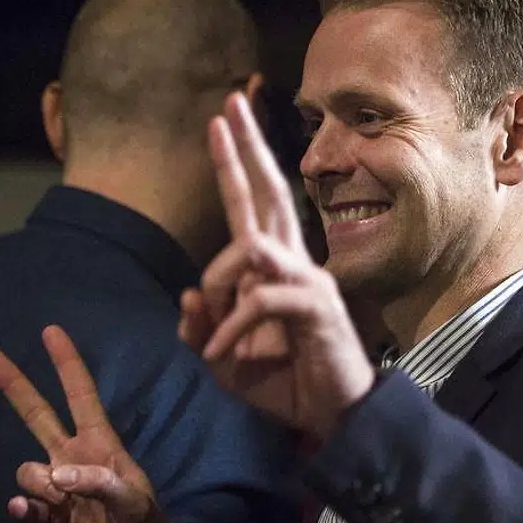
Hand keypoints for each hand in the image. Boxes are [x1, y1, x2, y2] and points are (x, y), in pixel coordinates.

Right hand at [0, 325, 191, 522]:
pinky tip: (31, 515)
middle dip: (15, 385)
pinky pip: (21, 507)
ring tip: (62, 505)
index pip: (81, 397)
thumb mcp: (136, 504)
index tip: (50, 331)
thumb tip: (57, 474)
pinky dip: (22, 509)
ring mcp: (57, 492)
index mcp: (101, 448)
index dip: (67, 365)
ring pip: (26, 469)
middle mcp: (74, 462)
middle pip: (38, 415)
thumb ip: (101, 484)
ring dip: (36, 483)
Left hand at [179, 93, 375, 439]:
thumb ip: (202, 329)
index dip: (235, 163)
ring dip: (219, 282)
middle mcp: (293, 263)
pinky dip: (231, 328)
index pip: (250, 205)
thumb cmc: (286, 384)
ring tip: (214, 332)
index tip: (220, 118)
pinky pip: (259, 298)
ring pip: (251, 245)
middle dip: (246, 150)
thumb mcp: (223, 361)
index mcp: (272, 270)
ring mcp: (308, 280)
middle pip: (270, 193)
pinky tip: (222, 354)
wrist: (335, 419)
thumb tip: (187, 298)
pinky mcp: (315, 306)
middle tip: (230, 104)